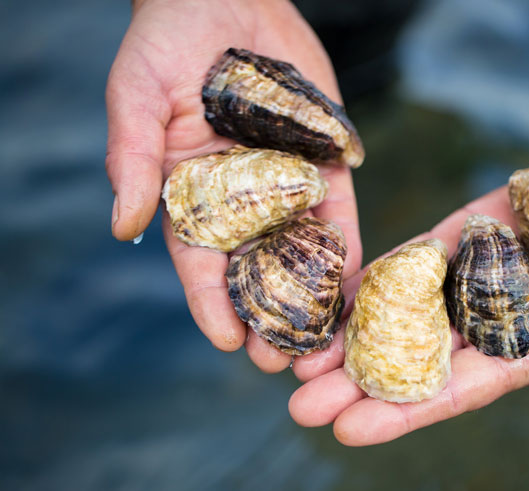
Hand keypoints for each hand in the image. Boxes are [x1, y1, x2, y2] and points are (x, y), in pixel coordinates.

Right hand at [106, 0, 361, 362]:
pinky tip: (358, 286)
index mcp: (190, 195)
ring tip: (329, 346)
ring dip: (315, 301)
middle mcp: (241, 201)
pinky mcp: (325, 166)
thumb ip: (132, 160)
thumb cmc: (167, 42)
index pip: (199, 262)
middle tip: (283, 363)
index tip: (228, 342)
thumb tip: (123, 225)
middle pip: (255, 272)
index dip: (211, 304)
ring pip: (302, 255)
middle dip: (269, 318)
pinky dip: (347, 251)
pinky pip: (338, 215)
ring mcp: (286, 186)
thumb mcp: (137, 97)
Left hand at [287, 168, 528, 445]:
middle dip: (351, 385)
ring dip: (343, 336)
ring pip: (390, 314)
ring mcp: (460, 281)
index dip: (399, 414)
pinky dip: (365, 277)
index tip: (347, 431)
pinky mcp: (454, 239)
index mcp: (512, 359)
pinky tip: (323, 291)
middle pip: (403, 362)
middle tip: (299, 404)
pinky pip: (403, 260)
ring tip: (292, 357)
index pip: (448, 394)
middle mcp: (475, 327)